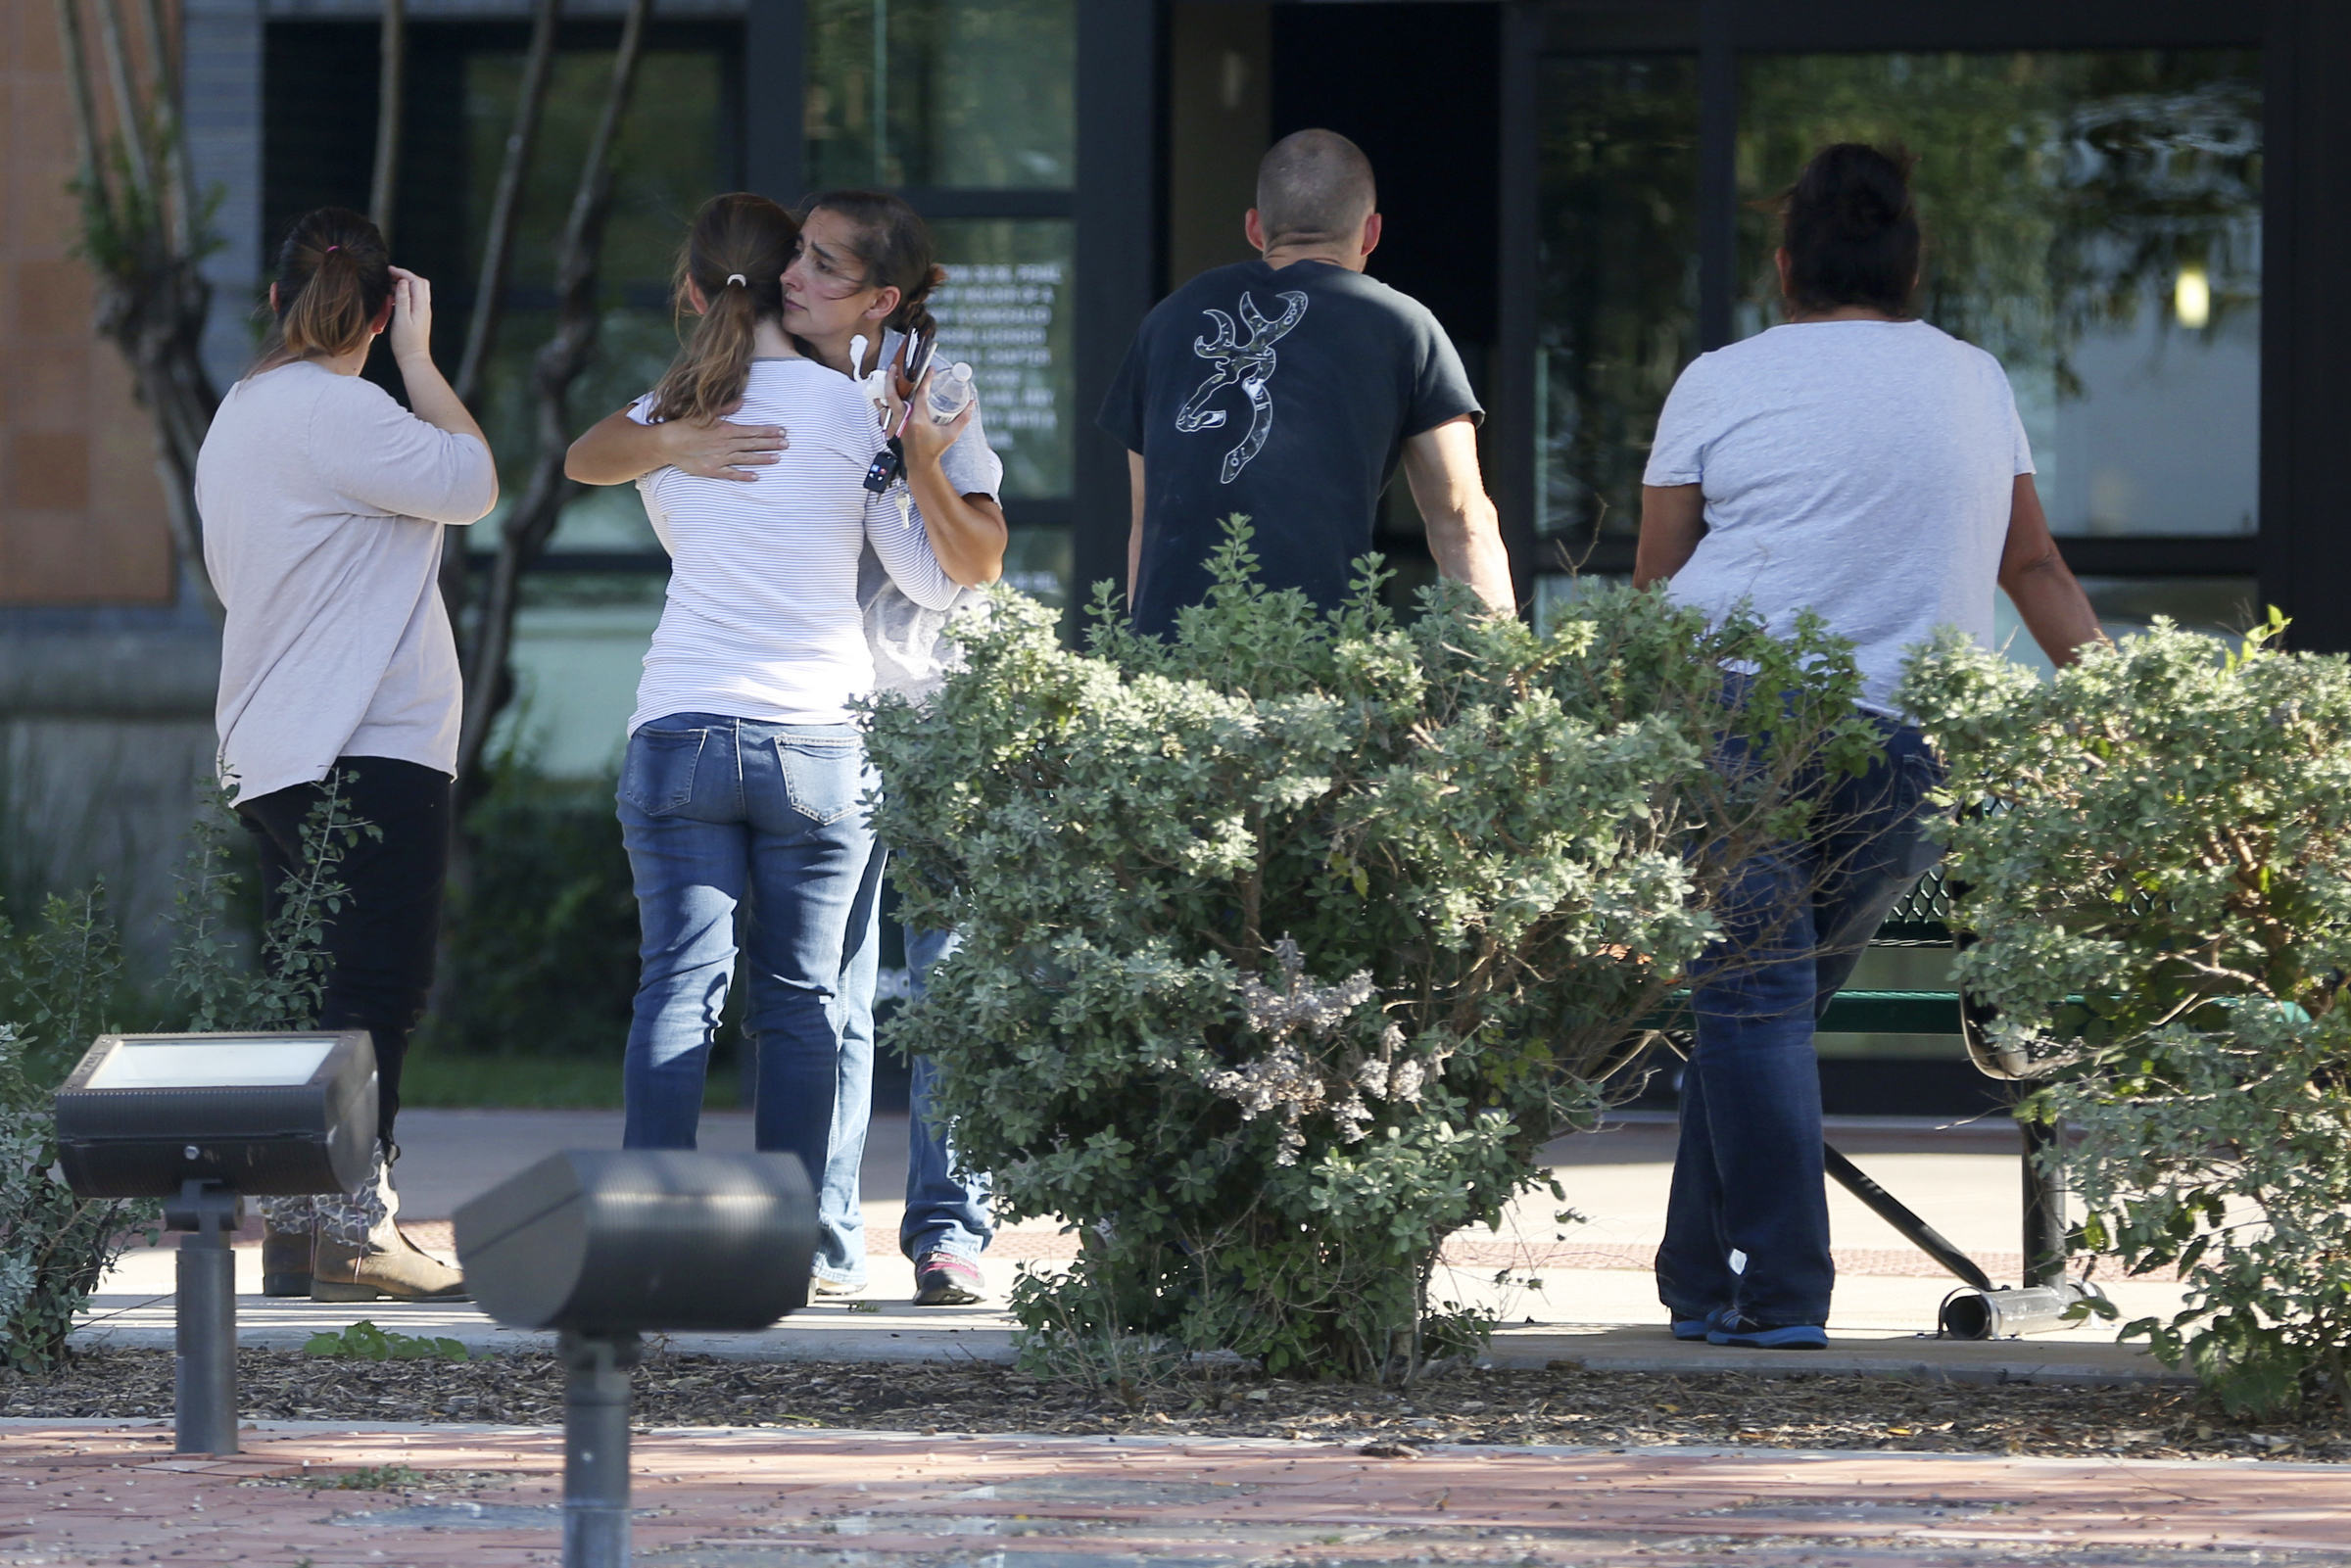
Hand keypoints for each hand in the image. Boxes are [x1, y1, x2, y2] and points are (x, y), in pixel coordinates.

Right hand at [387, 266, 434, 362]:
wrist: (414, 359)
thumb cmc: (406, 342)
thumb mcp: (401, 319)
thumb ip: (403, 299)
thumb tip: (403, 282)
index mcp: (421, 305)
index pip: (416, 281)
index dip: (403, 273)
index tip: (389, 270)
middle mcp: (424, 307)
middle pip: (419, 284)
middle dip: (405, 276)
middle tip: (389, 275)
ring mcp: (422, 312)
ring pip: (416, 291)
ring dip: (404, 285)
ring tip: (388, 285)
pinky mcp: (418, 318)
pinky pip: (413, 300)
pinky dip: (403, 295)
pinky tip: (392, 299)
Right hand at [657, 416, 789, 481]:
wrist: (667, 442)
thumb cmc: (685, 425)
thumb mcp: (705, 412)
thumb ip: (725, 408)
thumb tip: (742, 401)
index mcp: (726, 429)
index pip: (752, 431)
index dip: (768, 431)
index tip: (782, 431)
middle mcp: (725, 444)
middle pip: (753, 444)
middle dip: (771, 444)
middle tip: (787, 444)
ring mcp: (720, 458)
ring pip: (746, 459)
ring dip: (763, 459)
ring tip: (778, 459)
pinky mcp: (712, 470)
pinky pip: (731, 474)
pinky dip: (744, 476)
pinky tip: (757, 477)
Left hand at [887, 367, 972, 470]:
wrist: (920, 463)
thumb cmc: (935, 449)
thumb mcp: (952, 434)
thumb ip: (963, 418)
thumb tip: (971, 403)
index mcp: (918, 421)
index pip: (921, 394)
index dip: (926, 379)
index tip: (931, 370)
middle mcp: (904, 420)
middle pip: (893, 395)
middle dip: (892, 378)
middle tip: (895, 366)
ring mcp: (896, 423)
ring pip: (885, 401)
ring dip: (885, 387)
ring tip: (889, 374)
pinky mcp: (892, 425)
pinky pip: (884, 409)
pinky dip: (883, 399)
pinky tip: (885, 391)